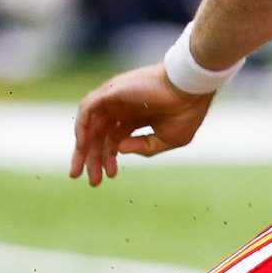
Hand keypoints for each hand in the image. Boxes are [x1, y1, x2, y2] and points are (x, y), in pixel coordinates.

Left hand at [70, 63, 213, 185]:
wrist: (191, 91)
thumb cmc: (186, 113)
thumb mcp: (168, 140)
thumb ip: (144, 147)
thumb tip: (118, 149)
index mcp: (136, 116)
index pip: (114, 138)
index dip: (109, 158)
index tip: (110, 176)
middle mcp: (122, 107)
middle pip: (100, 135)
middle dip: (94, 159)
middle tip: (92, 181)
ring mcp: (115, 99)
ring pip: (90, 125)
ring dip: (83, 149)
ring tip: (80, 170)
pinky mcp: (110, 91)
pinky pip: (87, 110)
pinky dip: (82, 128)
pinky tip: (82, 147)